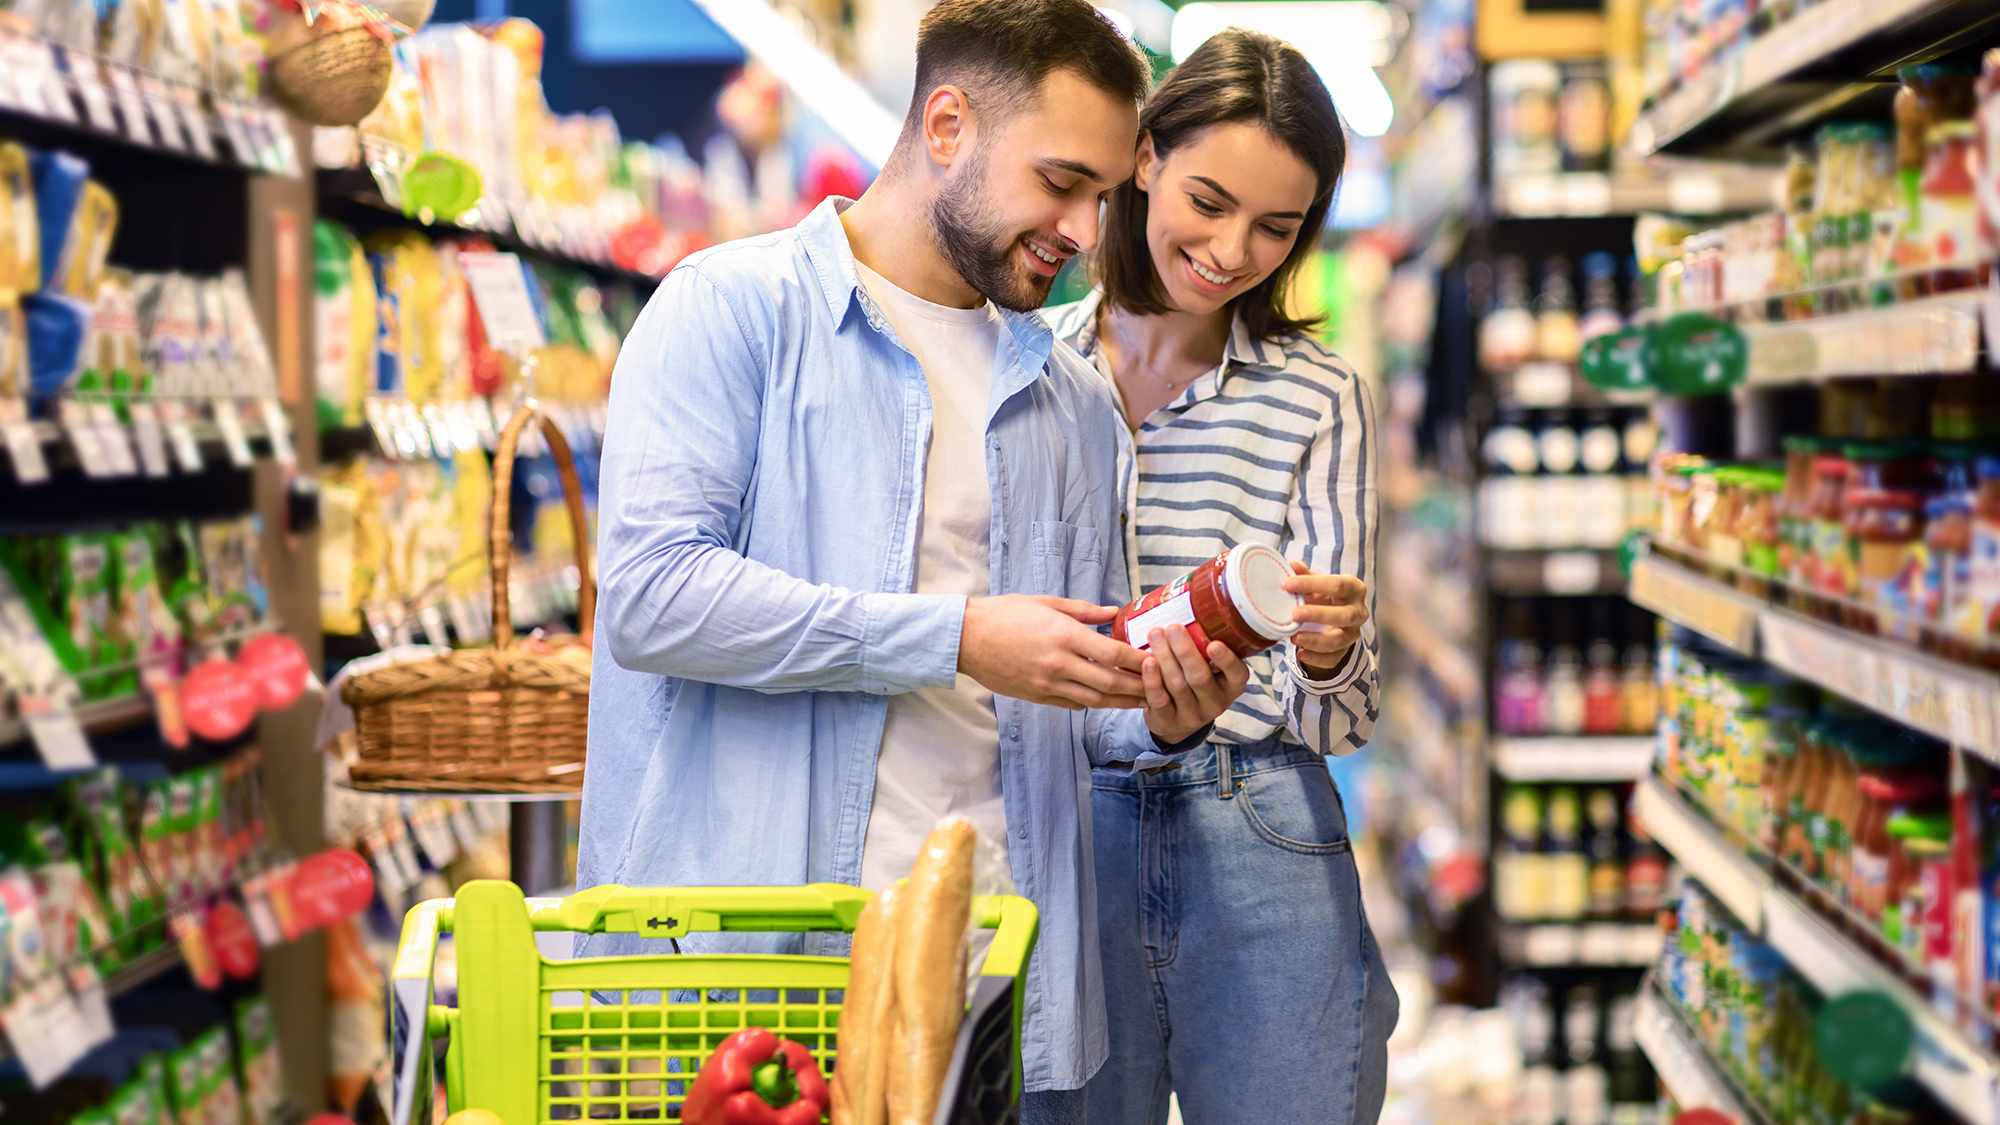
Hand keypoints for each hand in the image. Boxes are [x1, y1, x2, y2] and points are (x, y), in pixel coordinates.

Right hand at [959, 595, 1148, 709]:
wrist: (966, 638)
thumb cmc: (1005, 613)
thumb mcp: (1046, 602)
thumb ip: (1083, 610)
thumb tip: (1114, 612)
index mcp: (1064, 635)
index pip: (1112, 652)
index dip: (1137, 660)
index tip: (1154, 660)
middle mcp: (1059, 663)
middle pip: (1109, 682)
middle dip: (1137, 687)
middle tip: (1158, 687)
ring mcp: (1047, 684)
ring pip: (1093, 700)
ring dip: (1120, 702)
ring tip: (1141, 701)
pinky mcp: (1036, 696)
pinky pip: (1071, 704)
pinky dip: (1092, 703)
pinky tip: (1106, 702)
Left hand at [1139, 625, 1250, 744]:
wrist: (1176, 722)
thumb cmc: (1194, 684)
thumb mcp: (1210, 670)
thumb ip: (1206, 646)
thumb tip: (1189, 603)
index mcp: (1231, 686)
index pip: (1237, 675)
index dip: (1227, 660)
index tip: (1214, 644)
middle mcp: (1215, 702)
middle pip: (1200, 677)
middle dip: (1185, 651)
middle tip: (1173, 627)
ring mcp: (1191, 715)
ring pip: (1178, 685)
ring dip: (1165, 657)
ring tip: (1155, 634)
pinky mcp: (1168, 721)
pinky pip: (1159, 699)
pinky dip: (1152, 679)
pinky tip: (1146, 662)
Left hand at [1283, 562, 1367, 677]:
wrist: (1333, 620)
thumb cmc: (1326, 596)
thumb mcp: (1317, 584)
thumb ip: (1305, 575)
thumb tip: (1292, 565)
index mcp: (1354, 589)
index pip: (1339, 585)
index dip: (1313, 584)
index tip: (1287, 585)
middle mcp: (1358, 612)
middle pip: (1345, 615)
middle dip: (1318, 615)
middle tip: (1294, 614)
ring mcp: (1353, 634)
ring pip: (1339, 640)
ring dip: (1315, 640)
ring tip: (1294, 637)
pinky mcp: (1344, 651)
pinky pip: (1333, 659)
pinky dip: (1316, 658)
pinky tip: (1301, 653)